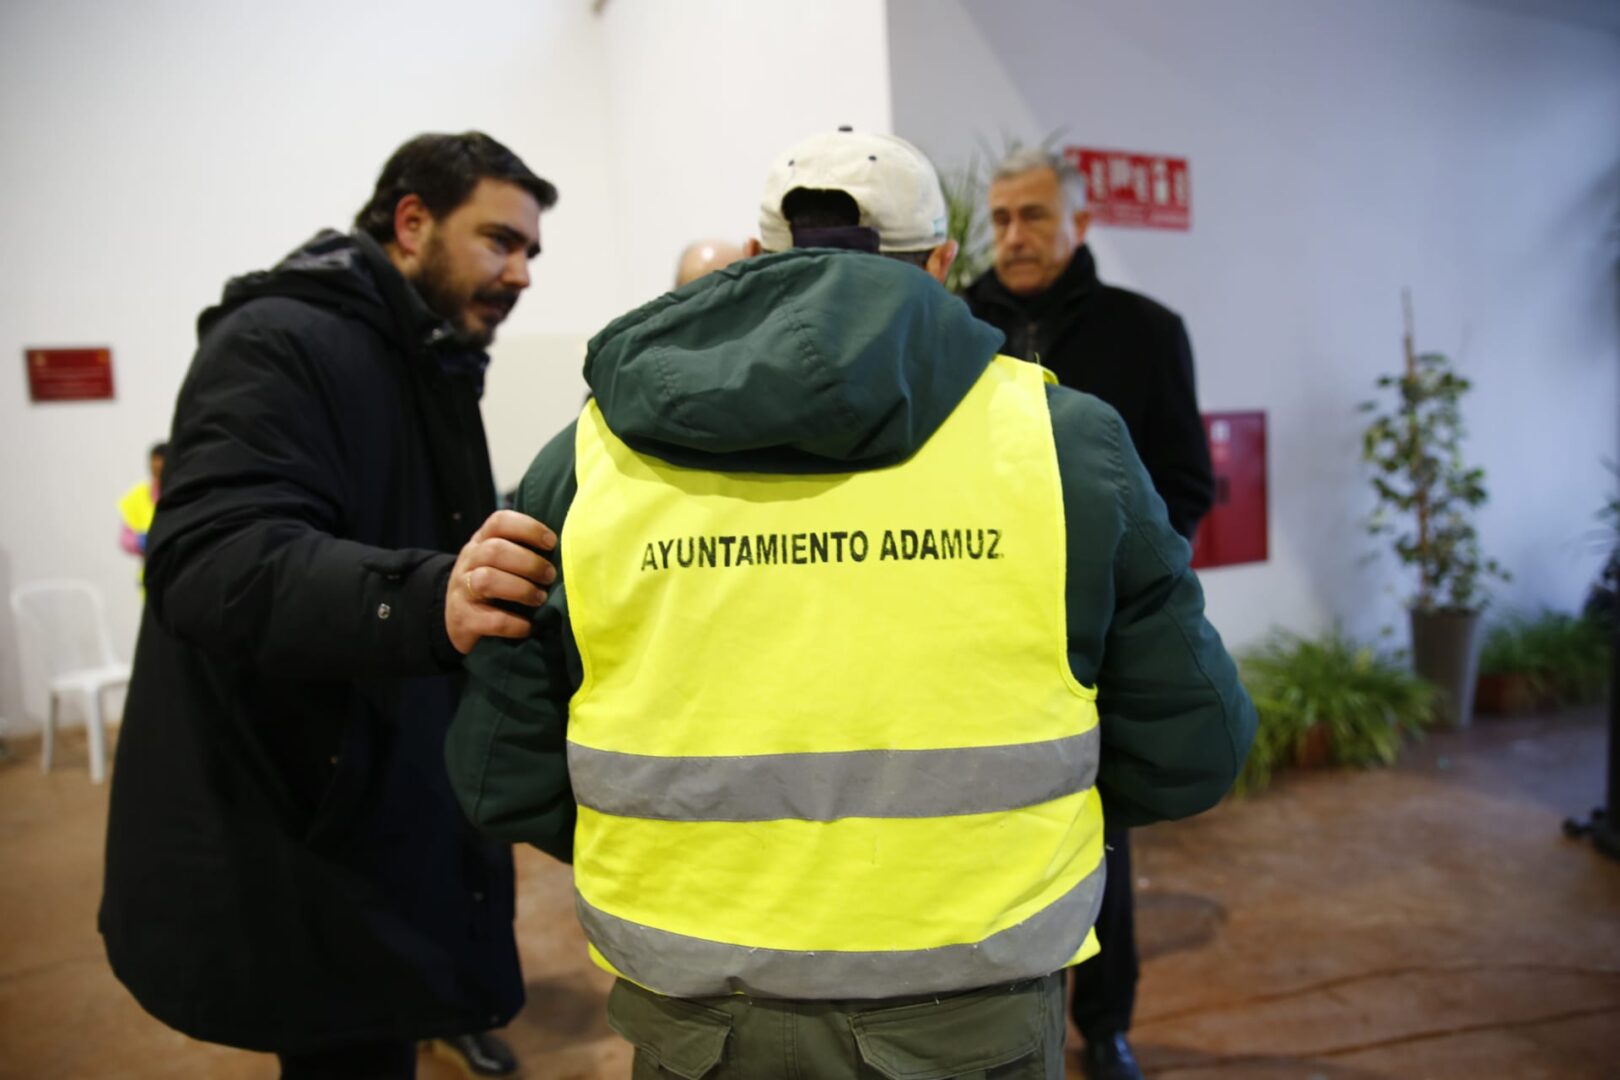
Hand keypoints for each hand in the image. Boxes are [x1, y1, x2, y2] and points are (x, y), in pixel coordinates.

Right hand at [445, 510, 557, 654]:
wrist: (457, 621)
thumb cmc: (493, 586)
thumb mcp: (501, 562)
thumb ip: (523, 551)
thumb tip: (568, 550)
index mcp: (481, 541)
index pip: (499, 522)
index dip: (528, 528)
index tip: (552, 542)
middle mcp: (468, 561)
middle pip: (494, 551)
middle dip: (529, 563)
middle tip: (550, 576)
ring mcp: (462, 590)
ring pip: (487, 580)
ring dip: (521, 589)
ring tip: (540, 598)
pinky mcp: (463, 619)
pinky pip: (492, 619)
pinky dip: (515, 624)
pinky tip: (528, 626)